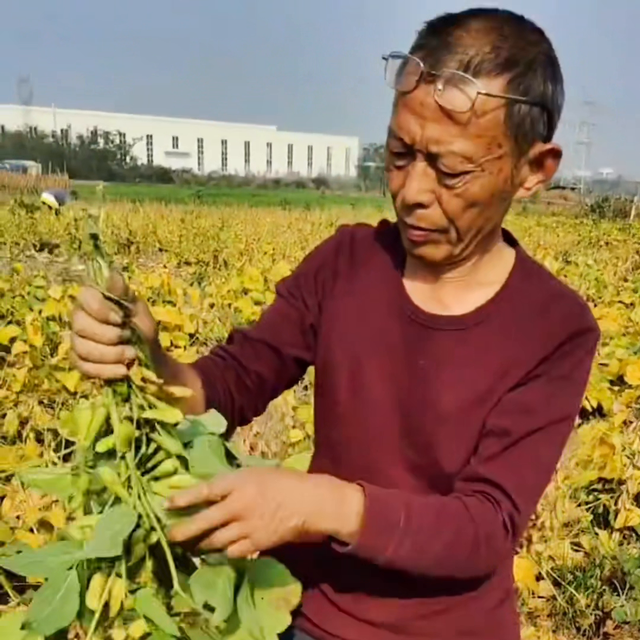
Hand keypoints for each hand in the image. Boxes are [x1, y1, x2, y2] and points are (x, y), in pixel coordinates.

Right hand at [70, 270, 157, 378]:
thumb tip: (113, 275)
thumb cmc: (141, 328)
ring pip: (82, 348)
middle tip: (129, 338)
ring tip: (132, 355)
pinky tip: (123, 370)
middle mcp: (79, 319)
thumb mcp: (138, 309)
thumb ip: (124, 294)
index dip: (101, 309)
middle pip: (79, 325)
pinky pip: (84, 367)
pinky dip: (106, 370)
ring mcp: (77, 342)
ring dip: (110, 354)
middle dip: (108, 335)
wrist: (150, 357)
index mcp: (93, 300)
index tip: (121, 319)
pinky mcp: (80, 362)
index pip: (84, 297)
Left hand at [165, 467, 364, 558]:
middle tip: (169, 535)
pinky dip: (224, 551)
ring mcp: (247, 527)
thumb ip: (234, 482)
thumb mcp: (256, 473)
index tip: (166, 505)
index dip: (184, 498)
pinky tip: (219, 551)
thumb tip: (211, 490)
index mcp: (239, 482)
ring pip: (215, 540)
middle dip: (183, 530)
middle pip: (204, 521)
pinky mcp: (256, 543)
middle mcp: (238, 505)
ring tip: (192, 545)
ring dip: (202, 543)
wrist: (310, 502)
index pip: (205, 490)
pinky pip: (232, 551)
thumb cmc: (284, 481)